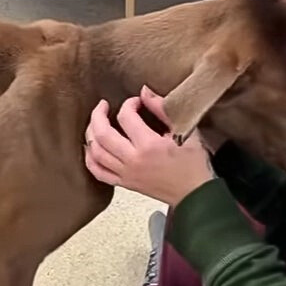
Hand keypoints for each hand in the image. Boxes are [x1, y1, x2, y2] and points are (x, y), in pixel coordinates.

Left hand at [84, 86, 214, 205]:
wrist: (195, 193)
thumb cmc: (193, 164)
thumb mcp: (184, 130)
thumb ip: (162, 109)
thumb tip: (144, 91)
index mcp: (149, 145)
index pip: (126, 117)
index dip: (129, 104)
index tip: (136, 102)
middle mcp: (133, 160)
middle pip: (102, 133)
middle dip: (98, 114)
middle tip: (103, 105)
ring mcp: (126, 174)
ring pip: (96, 152)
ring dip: (91, 133)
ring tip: (96, 123)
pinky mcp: (125, 184)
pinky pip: (98, 172)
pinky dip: (90, 159)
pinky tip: (91, 148)